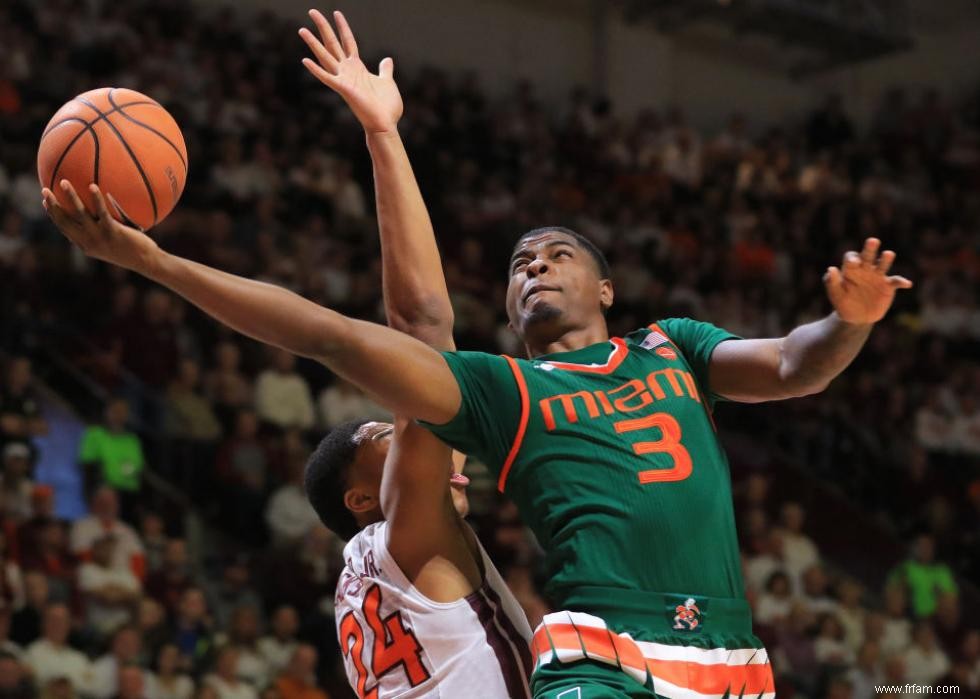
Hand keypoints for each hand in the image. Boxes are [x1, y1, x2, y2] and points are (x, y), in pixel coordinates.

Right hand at [42, 181, 159, 273]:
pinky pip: (101, 212)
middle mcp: (88, 241)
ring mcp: (99, 237)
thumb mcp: (111, 242)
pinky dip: (96, 199)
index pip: (64, 228)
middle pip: (64, 221)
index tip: (44, 201)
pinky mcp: (112, 232)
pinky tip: (92, 186)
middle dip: (52, 205)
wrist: (145, 261)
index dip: (53, 215)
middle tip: (44, 190)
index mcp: (85, 244)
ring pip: (79, 214)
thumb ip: (100, 231)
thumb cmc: (131, 250)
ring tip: (63, 182)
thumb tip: (96, 215)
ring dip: (69, 197)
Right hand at [298, 10, 402, 133]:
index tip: (336, 12)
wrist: (385, 124)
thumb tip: (387, 60)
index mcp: (358, 68)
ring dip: (313, 44)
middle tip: (312, 11)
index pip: (348, 41)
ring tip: (301, 30)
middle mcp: (348, 71)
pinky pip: (327, 78)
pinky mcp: (344, 90)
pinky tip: (305, 60)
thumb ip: (385, 70)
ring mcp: (344, 80)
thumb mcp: (387, 82)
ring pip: (326, 57)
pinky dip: (316, 70)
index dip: (343, 27)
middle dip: (323, 27)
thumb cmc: (386, 107)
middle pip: (333, 44)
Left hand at [824, 238, 912, 323]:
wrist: (856, 317)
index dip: (852, 258)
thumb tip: (831, 269)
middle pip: (868, 255)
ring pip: (883, 264)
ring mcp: (878, 276)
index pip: (851, 258)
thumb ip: (831, 281)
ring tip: (888, 254)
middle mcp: (865, 269)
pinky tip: (906, 284)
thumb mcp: (835, 293)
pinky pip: (896, 281)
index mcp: (851, 269)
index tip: (854, 263)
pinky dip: (902, 281)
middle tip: (872, 241)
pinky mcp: (888, 286)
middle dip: (870, 248)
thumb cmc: (843, 302)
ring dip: (885, 259)